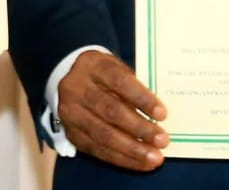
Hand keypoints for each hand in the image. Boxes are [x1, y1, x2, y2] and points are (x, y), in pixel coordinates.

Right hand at [56, 51, 167, 171]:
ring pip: (103, 134)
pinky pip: (97, 150)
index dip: (141, 98)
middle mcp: (78, 88)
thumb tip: (157, 116)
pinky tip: (139, 162)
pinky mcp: (71, 133)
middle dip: (139, 128)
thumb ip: (132, 86)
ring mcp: (71, 113)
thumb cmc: (101, 74)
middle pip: (111, 110)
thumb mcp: (115, 68)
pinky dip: (121, 158)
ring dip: (132, 149)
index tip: (163, 114)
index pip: (119, 81)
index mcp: (93, 66)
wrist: (66, 78)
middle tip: (162, 140)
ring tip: (155, 157)